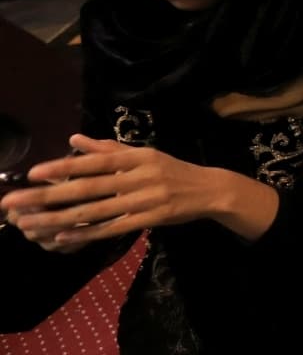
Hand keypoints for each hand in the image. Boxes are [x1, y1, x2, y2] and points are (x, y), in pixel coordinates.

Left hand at [1, 135, 275, 247]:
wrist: (210, 190)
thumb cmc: (172, 170)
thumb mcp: (144, 154)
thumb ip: (108, 148)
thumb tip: (73, 139)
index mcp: (138, 157)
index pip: (97, 161)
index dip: (65, 167)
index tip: (34, 172)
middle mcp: (141, 176)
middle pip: (89, 187)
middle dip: (49, 195)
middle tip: (16, 200)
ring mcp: (145, 199)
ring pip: (96, 211)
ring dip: (60, 218)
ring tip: (31, 223)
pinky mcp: (150, 219)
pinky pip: (112, 228)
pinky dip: (86, 233)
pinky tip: (62, 235)